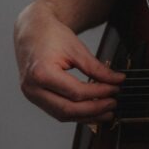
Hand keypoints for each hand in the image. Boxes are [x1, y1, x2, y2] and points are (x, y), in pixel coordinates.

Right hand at [14, 2, 124, 122]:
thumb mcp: (76, 49)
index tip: (115, 89)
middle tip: (113, 104)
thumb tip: (116, 80)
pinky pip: (57, 111)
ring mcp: (31, 95)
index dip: (99, 93)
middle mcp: (32, 88)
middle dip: (94, 109)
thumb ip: (96, 68)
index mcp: (42, 73)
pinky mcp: (35, 98)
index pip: (76, 92)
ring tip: (106, 113)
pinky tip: (91, 111)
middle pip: (68, 109)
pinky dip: (76, 114)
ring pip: (62, 115)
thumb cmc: (51, 35)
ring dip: (86, 116)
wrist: (32, 31)